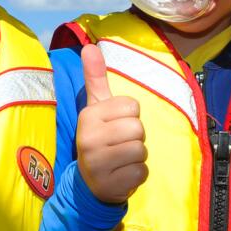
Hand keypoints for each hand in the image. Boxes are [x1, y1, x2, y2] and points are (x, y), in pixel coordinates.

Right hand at [75, 43, 148, 204]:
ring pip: (141, 150)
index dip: (130, 116)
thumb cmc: (100, 138)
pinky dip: (137, 174)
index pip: (132, 106)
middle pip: (138, 129)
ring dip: (137, 156)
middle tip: (119, 144)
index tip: (114, 125)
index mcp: (89, 116)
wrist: (90, 182)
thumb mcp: (96, 108)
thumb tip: (89, 46)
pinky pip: (142, 172)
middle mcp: (89, 139)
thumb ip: (95, 78)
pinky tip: (122, 174)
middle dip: (135, 137)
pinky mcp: (111, 184)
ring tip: (120, 159)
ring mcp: (98, 164)